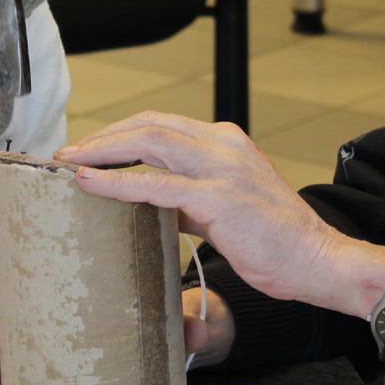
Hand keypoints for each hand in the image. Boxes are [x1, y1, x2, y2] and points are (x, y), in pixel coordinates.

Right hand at [0, 277, 233, 384]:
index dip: (1, 288)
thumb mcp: (169, 312)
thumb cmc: (159, 313)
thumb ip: (180, 322)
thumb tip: (196, 331)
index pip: (29, 283)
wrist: (176, 337)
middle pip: (12, 327)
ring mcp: (59, 355)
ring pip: (15, 364)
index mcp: (73, 293)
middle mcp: (58, 322)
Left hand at [57, 112, 384, 316]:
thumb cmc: (275, 242)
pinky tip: (91, 184)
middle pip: (149, 125)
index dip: (121, 132)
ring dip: (102, 150)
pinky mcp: (218, 198)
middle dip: (103, 137)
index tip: (89, 148)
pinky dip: (118, 182)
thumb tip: (150, 205)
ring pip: (149, 142)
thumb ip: (189, 200)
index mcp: (226, 142)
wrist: (317, 261)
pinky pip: (156, 184)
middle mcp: (224, 145)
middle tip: (67, 153)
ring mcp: (222, 168)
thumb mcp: (225, 210)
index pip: (162, 123)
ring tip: (69, 162)